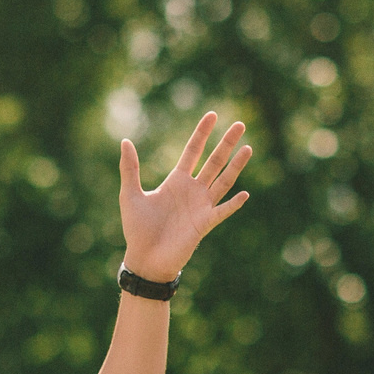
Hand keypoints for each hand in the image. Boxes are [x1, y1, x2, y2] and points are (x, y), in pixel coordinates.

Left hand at [118, 111, 252, 280]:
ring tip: (248, 148)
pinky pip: (222, 211)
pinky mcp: (204, 224)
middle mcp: (192, 190)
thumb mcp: (130, 194)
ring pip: (223, 181)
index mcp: (176, 181)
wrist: (144, 259)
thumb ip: (130, 168)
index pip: (193, 151)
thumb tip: (125, 141)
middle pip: (214, 161)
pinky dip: (233, 204)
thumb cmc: (137, 229)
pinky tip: (244, 194)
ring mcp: (201, 206)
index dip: (202, 133)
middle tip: (240, 124)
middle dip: (226, 143)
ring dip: (235, 166)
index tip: (212, 115)